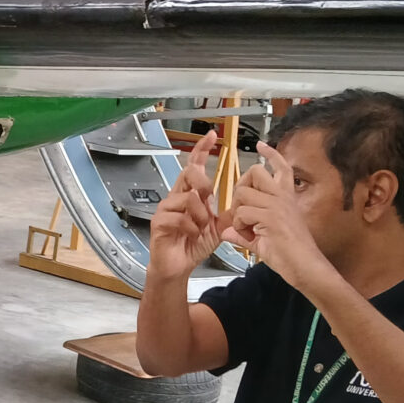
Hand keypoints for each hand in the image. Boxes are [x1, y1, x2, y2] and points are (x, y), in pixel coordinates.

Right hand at [148, 130, 225, 279]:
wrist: (177, 266)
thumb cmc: (192, 245)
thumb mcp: (217, 228)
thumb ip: (227, 213)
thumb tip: (243, 202)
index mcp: (189, 194)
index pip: (194, 165)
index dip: (202, 150)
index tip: (212, 136)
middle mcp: (176, 196)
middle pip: (189, 173)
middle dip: (204, 184)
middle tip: (209, 200)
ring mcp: (166, 208)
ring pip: (188, 197)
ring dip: (201, 215)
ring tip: (201, 228)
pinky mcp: (159, 222)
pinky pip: (180, 217)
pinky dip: (192, 228)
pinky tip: (191, 235)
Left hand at [223, 142, 329, 288]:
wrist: (306, 268)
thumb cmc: (291, 257)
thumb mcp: (265, 242)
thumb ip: (245, 234)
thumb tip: (226, 232)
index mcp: (287, 199)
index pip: (282, 169)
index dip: (271, 155)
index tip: (261, 145)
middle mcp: (283, 198)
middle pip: (255, 172)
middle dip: (241, 186)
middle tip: (242, 207)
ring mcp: (277, 205)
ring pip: (244, 193)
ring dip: (238, 211)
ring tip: (246, 228)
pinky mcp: (271, 217)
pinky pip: (242, 213)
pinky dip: (239, 226)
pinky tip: (249, 236)